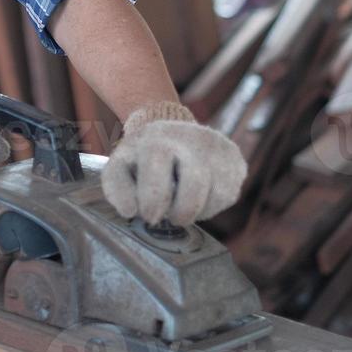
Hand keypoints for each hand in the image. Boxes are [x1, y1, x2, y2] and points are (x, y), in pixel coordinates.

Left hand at [102, 102, 245, 226]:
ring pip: (217, 193)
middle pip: (195, 182)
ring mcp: (216, 147)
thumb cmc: (143, 158)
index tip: (146, 215)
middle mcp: (189, 138)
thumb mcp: (121, 166)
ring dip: (197, 211)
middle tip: (169, 218)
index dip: (152, 198)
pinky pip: (229, 195)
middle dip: (181, 211)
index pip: (157, 167)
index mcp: (156, 139)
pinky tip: (199, 197)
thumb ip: (116, 188)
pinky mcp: (234, 159)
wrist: (172, 132)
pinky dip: (212, 206)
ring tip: (182, 205)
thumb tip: (129, 210)